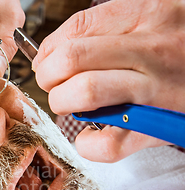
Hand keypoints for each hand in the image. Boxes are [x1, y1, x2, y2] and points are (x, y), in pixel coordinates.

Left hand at [32, 0, 184, 161]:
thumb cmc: (180, 51)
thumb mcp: (153, 22)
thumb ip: (107, 29)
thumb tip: (50, 52)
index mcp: (148, 14)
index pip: (77, 28)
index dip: (49, 49)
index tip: (48, 61)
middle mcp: (152, 49)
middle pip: (71, 59)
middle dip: (49, 77)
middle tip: (55, 84)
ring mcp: (155, 90)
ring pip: (85, 92)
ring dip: (63, 102)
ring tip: (70, 103)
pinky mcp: (156, 130)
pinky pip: (107, 144)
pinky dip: (87, 144)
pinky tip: (90, 134)